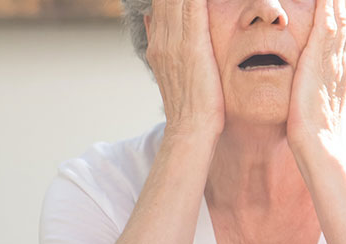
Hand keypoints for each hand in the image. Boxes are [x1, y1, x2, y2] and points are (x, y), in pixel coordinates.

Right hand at [144, 0, 224, 136]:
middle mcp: (162, 37)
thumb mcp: (171, 73)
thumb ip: (163, 44)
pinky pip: (192, 3)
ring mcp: (174, 40)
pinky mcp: (191, 43)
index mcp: (158, 43)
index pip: (162, 1)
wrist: (190, 129)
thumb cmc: (190, 107)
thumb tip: (153, 21)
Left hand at [286, 0, 345, 150]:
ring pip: (339, 18)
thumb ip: (321, 91)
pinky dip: (327, 6)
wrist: (319, 146)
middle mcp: (343, 62)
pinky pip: (325, 24)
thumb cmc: (314, 134)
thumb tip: (315, 89)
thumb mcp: (320, 105)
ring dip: (337, 0)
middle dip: (344, 1)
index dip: (345, 13)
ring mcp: (333, 61)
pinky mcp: (318, 60)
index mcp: (343, 72)